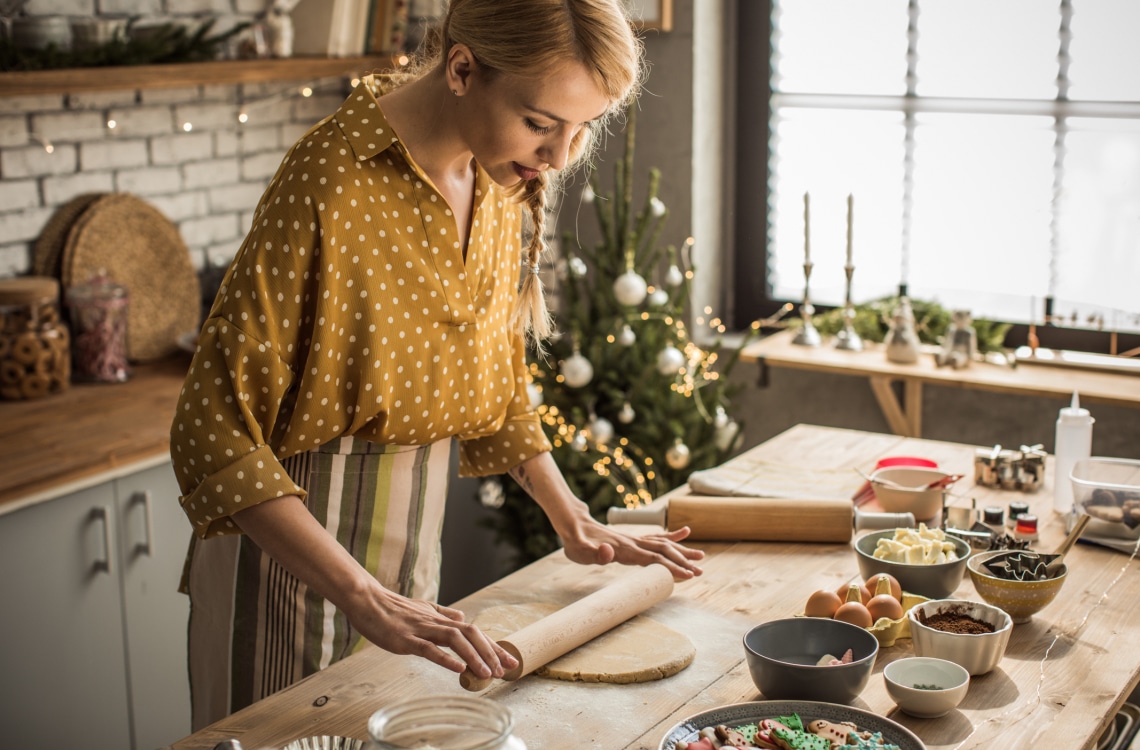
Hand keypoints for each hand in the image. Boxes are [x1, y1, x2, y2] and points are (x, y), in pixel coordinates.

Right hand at [351, 586, 518, 679]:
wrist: (367, 600)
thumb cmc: (392, 609)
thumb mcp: (422, 609)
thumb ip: (443, 613)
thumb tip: (462, 616)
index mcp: (441, 618)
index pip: (474, 631)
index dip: (493, 646)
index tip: (510, 660)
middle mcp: (436, 622)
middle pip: (471, 634)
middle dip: (491, 652)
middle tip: (506, 671)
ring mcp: (421, 629)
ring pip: (455, 640)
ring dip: (474, 657)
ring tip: (487, 674)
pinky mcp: (406, 639)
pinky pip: (429, 649)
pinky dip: (445, 658)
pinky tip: (458, 670)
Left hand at [559, 513, 703, 579]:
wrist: (574, 525)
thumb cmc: (576, 542)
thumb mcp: (580, 552)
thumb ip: (595, 553)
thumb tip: (608, 552)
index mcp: (625, 549)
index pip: (653, 559)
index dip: (671, 567)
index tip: (688, 575)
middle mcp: (633, 542)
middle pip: (664, 551)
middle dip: (683, 562)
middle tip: (700, 572)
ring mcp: (634, 539)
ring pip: (663, 543)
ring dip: (682, 551)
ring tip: (700, 557)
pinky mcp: (632, 538)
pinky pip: (655, 536)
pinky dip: (671, 535)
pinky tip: (684, 532)